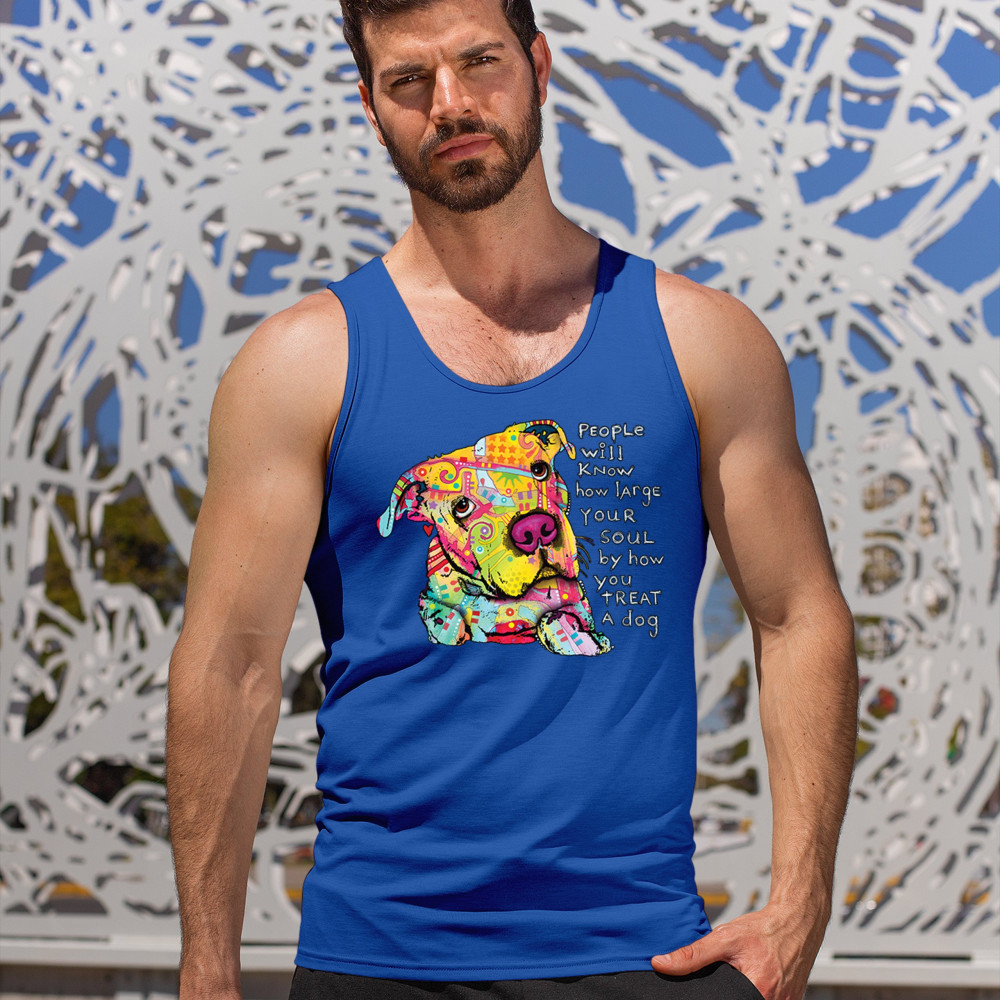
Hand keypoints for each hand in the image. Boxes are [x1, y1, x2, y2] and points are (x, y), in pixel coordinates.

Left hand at [650, 900, 829, 999]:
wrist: (796, 923)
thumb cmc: (764, 929)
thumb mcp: (725, 937)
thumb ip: (693, 954)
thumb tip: (662, 964)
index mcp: (758, 991)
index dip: (712, 997)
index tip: (714, 984)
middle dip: (726, 993)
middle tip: (729, 974)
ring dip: (740, 992)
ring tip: (741, 974)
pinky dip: (754, 993)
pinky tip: (752, 978)